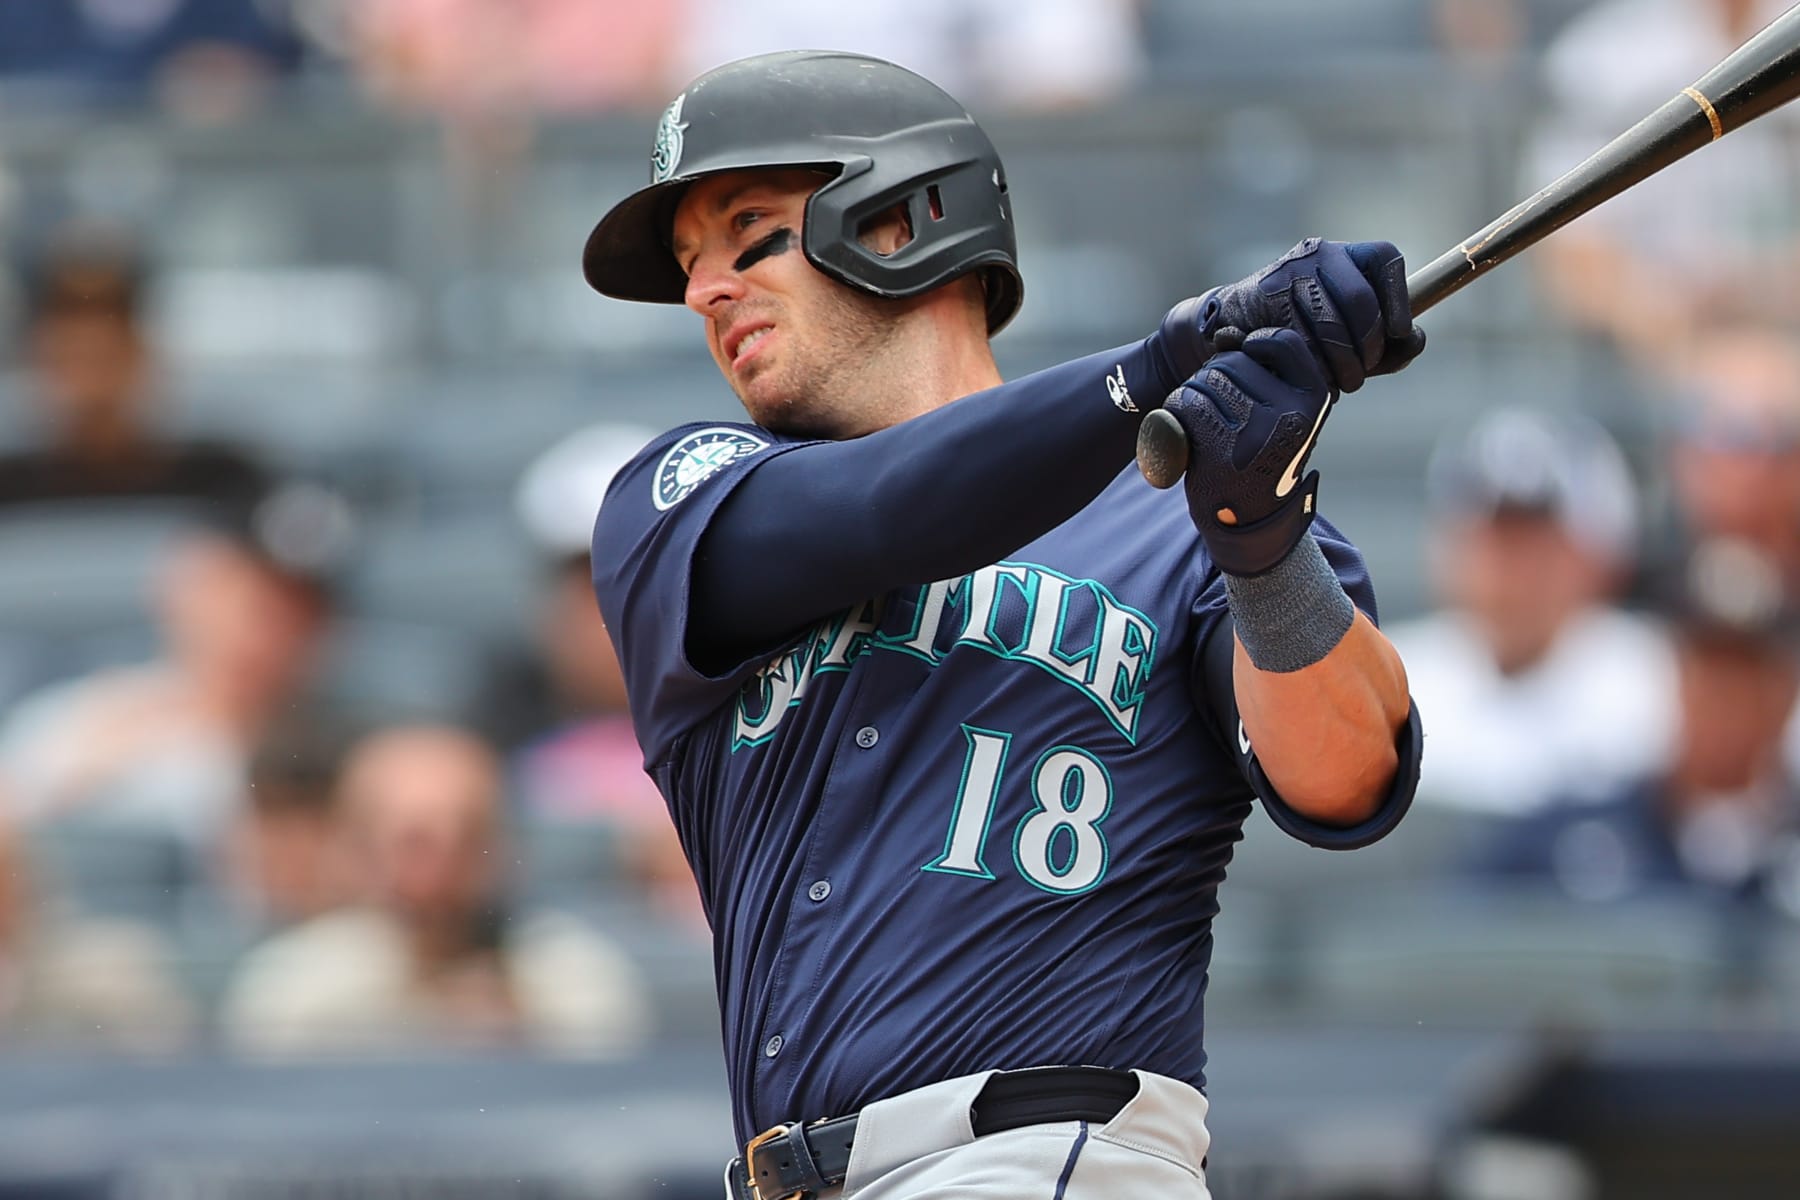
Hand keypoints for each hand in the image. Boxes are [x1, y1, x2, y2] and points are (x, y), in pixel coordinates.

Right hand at [1159, 239, 1425, 392]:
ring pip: (1331, 322)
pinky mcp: (1265, 292)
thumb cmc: (1303, 336)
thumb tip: (1414, 340)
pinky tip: (1304, 374)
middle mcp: (1322, 252)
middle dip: (1366, 347)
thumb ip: (1390, 344)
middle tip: (1359, 376)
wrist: (1235, 328)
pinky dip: (1307, 363)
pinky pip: (1298, 335)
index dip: (1400, 301)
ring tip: (1335, 384)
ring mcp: (1291, 269)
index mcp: (1349, 256)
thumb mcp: (1352, 339)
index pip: (1387, 261)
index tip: (1399, 335)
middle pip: (1361, 300)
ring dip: (1338, 363)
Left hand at [1165, 327, 1333, 575]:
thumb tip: (1225, 332)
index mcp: (1315, 400)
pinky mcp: (1224, 448)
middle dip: (1214, 376)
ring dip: (1193, 394)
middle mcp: (1293, 414)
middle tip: (1218, 410)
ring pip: (1207, 380)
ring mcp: (1259, 432)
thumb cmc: (1262, 455)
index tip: (1243, 365)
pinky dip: (1177, 412)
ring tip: (1204, 424)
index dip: (1254, 345)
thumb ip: (1264, 371)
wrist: (1249, 521)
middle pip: (1234, 362)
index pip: (1283, 342)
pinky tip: (1187, 434)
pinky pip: (1188, 403)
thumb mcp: (1283, 411)